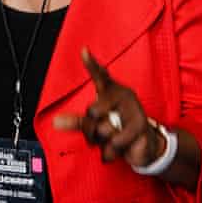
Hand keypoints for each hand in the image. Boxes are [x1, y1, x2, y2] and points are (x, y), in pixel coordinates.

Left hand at [53, 48, 164, 166]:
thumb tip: (56, 122)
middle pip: (92, 112)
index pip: (100, 75)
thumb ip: (76, 121)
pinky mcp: (141, 126)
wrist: (145, 145)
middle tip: (99, 133)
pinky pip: (115, 142)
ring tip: (113, 140)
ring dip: (103, 142)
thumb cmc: (117, 128)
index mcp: (111, 91)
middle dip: (90, 129)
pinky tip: (118, 148)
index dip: (91, 64)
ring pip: (103, 129)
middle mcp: (123, 96)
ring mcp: (134, 110)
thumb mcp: (96, 123)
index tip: (84, 51)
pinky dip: (111, 151)